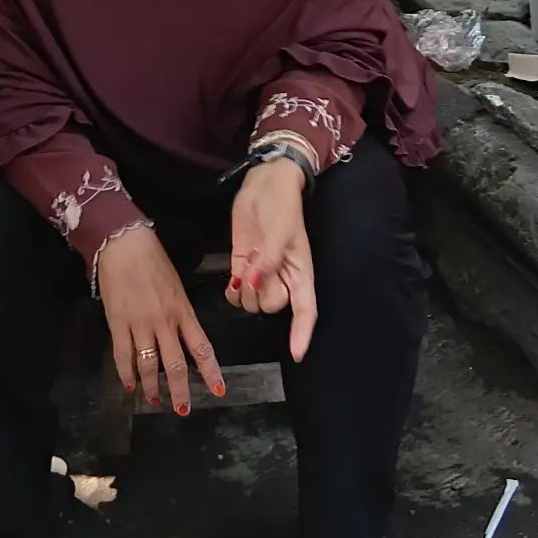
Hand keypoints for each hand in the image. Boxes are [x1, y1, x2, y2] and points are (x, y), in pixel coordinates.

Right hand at [99, 225, 222, 413]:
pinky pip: (122, 354)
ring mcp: (140, 324)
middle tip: (182, 410)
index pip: (201, 347)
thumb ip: (180, 312)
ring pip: (149, 365)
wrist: (124, 243)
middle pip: (175, 364)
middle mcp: (165, 322)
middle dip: (180, 391)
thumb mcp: (176, 286)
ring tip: (154, 399)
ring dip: (152, 386)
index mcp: (183, 311)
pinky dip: (125, 373)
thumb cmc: (153, 260)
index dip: (211, 372)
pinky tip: (129, 384)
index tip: (218, 391)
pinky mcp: (118, 322)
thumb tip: (181, 334)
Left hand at [228, 158, 318, 361]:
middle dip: (260, 293)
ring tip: (247, 263)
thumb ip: (269, 261)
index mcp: (301, 273)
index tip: (297, 354)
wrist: (265, 183)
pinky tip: (231, 279)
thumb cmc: (282, 206)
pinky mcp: (243, 266)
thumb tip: (255, 283)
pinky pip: (236, 293)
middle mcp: (283, 278)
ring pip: (252, 302)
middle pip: (272, 306)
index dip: (302, 333)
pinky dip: (231, 292)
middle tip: (258, 265)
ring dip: (244, 290)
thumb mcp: (280, 232)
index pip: (306, 311)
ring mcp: (262, 274)